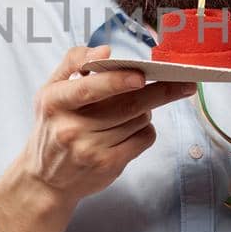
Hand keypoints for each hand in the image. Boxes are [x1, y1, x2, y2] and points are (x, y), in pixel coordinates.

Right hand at [13, 45, 197, 207]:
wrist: (46, 179)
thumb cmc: (53, 125)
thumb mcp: (50, 90)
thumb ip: (74, 62)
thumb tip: (105, 52)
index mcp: (54, 101)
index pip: (89, 88)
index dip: (117, 81)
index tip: (141, 75)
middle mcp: (70, 127)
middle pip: (126, 105)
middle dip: (159, 92)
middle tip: (184, 83)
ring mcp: (90, 150)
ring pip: (139, 120)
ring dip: (147, 110)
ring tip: (137, 107)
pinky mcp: (107, 165)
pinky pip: (143, 139)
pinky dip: (146, 129)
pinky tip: (133, 128)